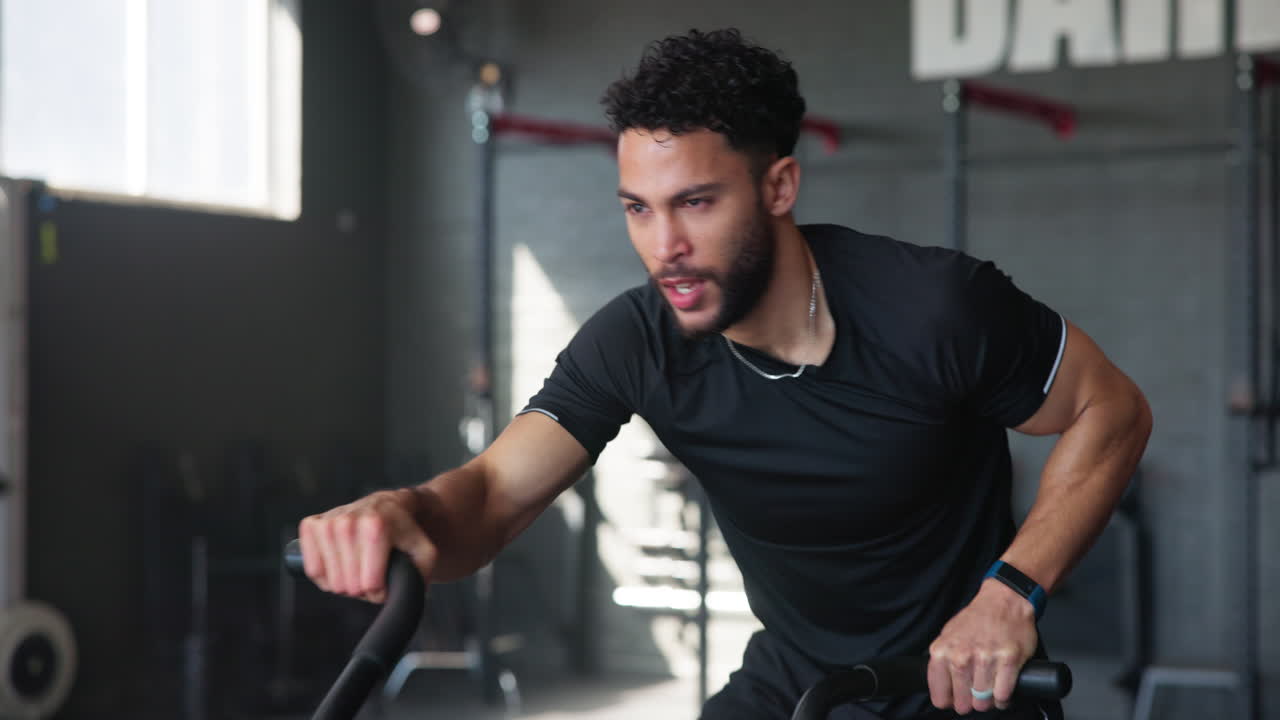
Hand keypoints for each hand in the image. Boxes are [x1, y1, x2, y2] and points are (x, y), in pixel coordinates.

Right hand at [298, 488, 436, 603]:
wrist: (386, 505)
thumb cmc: (404, 531)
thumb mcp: (424, 551)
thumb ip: (420, 574)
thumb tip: (403, 594)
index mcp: (375, 526)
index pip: (371, 585)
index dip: (381, 591)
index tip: (387, 578)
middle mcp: (347, 522)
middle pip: (349, 587)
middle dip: (363, 588)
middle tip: (373, 572)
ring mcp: (327, 523)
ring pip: (331, 583)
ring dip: (346, 581)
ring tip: (359, 566)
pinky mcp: (311, 525)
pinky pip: (313, 571)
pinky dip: (327, 575)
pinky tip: (341, 563)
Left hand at [927, 579, 1038, 713]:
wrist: (1004, 601)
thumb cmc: (977, 619)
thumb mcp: (947, 635)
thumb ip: (942, 663)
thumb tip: (943, 691)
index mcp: (942, 652)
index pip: (940, 697)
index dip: (950, 701)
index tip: (956, 699)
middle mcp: (961, 657)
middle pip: (963, 703)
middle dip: (970, 703)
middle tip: (975, 694)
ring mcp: (985, 659)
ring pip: (984, 702)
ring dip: (988, 701)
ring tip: (990, 688)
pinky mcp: (1008, 661)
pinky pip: (1003, 696)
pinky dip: (1003, 698)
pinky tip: (1001, 689)